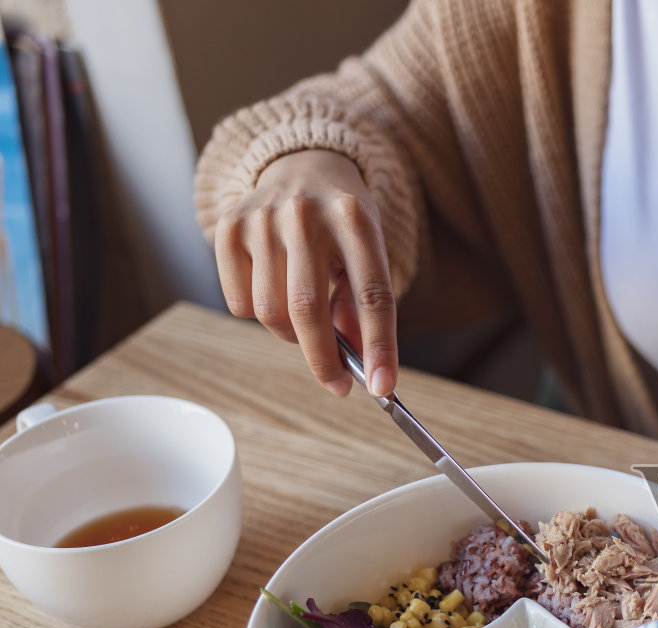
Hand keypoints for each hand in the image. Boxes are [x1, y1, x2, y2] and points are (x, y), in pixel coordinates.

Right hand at [212, 149, 397, 396]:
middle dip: (324, 360)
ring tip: (305, 318)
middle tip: (337, 384)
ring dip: (291, 335)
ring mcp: (262, 219)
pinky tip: (274, 291)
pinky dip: (257, 314)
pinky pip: (238, 303)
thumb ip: (363, 305)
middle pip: (308, 310)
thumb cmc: (343, 222)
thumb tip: (357, 361)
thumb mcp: (368, 251)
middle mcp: (306, 215)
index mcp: (355, 220)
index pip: (372, 295)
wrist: (302, 164)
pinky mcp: (228, 227)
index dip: (379, 347)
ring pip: (269, 312)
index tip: (383, 387)